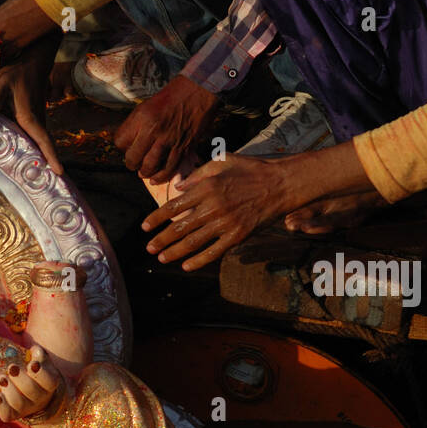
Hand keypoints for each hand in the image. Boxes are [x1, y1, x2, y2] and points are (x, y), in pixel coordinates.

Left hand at [0, 32, 62, 173]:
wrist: (33, 57)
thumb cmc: (17, 69)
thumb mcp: (2, 82)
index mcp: (30, 117)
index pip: (44, 141)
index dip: (51, 157)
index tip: (59, 172)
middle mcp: (36, 120)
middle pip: (42, 147)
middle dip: (46, 165)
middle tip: (48, 186)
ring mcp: (37, 117)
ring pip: (39, 141)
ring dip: (40, 157)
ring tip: (38, 177)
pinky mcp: (33, 114)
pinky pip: (34, 134)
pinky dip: (34, 146)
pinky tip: (25, 155)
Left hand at [0, 345, 62, 422]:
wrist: (24, 391)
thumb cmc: (31, 373)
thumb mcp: (37, 362)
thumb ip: (37, 355)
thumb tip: (35, 350)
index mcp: (48, 384)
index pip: (50, 381)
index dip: (41, 373)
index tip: (31, 364)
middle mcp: (40, 399)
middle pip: (31, 390)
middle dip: (20, 378)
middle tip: (11, 367)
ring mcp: (26, 409)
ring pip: (18, 403)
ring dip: (8, 389)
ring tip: (1, 378)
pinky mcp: (12, 415)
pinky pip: (7, 414)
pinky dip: (1, 405)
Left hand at [114, 74, 218, 180]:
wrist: (200, 89)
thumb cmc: (173, 95)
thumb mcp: (147, 104)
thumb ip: (137, 123)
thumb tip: (128, 141)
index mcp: (142, 117)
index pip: (120, 141)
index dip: (122, 146)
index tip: (127, 146)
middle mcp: (153, 130)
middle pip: (133, 158)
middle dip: (131, 163)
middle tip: (134, 162)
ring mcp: (169, 140)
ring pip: (149, 166)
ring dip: (144, 172)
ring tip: (143, 171)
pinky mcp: (183, 147)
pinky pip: (169, 168)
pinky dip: (161, 176)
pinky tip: (155, 179)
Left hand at [142, 153, 295, 271]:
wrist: (281, 184)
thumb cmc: (252, 170)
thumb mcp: (222, 161)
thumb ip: (198, 174)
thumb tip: (178, 187)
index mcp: (206, 187)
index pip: (173, 206)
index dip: (156, 218)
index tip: (144, 226)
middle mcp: (213, 206)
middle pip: (179, 227)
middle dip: (161, 239)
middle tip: (149, 248)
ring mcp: (225, 223)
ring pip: (193, 242)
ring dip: (174, 252)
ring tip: (161, 258)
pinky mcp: (237, 236)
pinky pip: (214, 252)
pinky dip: (198, 261)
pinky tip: (186, 266)